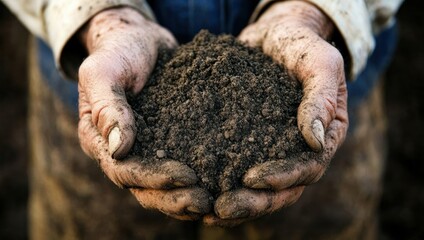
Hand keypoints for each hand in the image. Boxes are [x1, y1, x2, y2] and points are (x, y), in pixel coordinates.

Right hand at [77, 7, 210, 219]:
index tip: (188, 176)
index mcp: (98, 139)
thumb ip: (107, 108)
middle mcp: (120, 151)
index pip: (123, 170)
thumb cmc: (119, 52)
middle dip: (173, 198)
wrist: (141, 40)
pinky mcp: (166, 141)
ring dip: (184, 198)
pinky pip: (178, 165)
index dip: (154, 178)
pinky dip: (195, 179)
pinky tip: (217, 185)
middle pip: (143, 187)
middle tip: (204, 203)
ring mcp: (144, 149)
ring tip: (212, 203)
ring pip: (161, 186)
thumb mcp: (104, 72)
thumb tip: (119, 149)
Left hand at [205, 1, 347, 225]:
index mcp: (325, 136)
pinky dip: (223, 184)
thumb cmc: (301, 45)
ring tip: (207, 211)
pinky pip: (240, 169)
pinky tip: (200, 191)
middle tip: (222, 209)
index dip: (282, 178)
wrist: (275, 36)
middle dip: (254, 202)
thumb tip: (314, 140)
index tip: (251, 179)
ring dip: (237, 203)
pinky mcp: (252, 143)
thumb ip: (321, 97)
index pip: (308, 168)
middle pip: (284, 189)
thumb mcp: (319, 63)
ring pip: (261, 188)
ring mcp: (276, 149)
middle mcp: (301, 150)